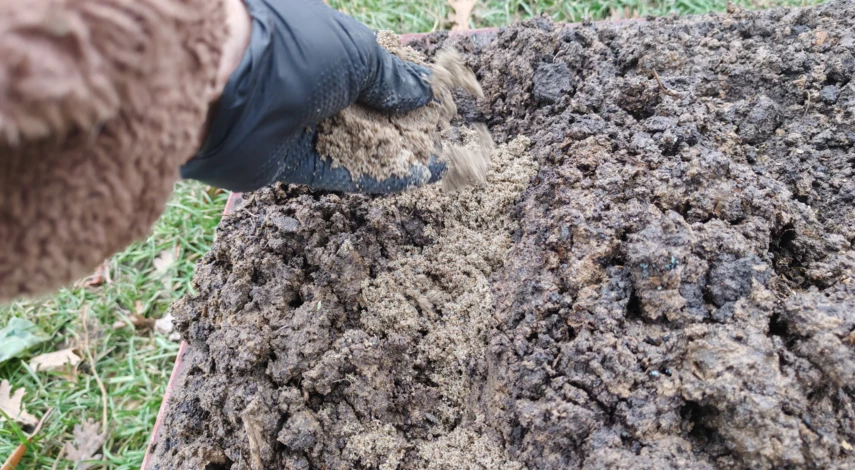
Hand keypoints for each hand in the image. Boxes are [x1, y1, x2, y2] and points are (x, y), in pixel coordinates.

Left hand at [181, 0, 445, 192]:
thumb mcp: (356, 51)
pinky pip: (337, 171)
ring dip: (395, 150)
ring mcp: (293, 122)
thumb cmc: (293, 49)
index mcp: (314, 40)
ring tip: (439, 158)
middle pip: (360, 106)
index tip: (434, 98)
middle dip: (401, 120)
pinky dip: (375, 174)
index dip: (399, 82)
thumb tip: (424, 90)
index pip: (364, 64)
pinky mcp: (285, 161)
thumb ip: (390, 76)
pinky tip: (414, 176)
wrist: (225, 87)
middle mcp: (303, 81)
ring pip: (352, 141)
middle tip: (443, 134)